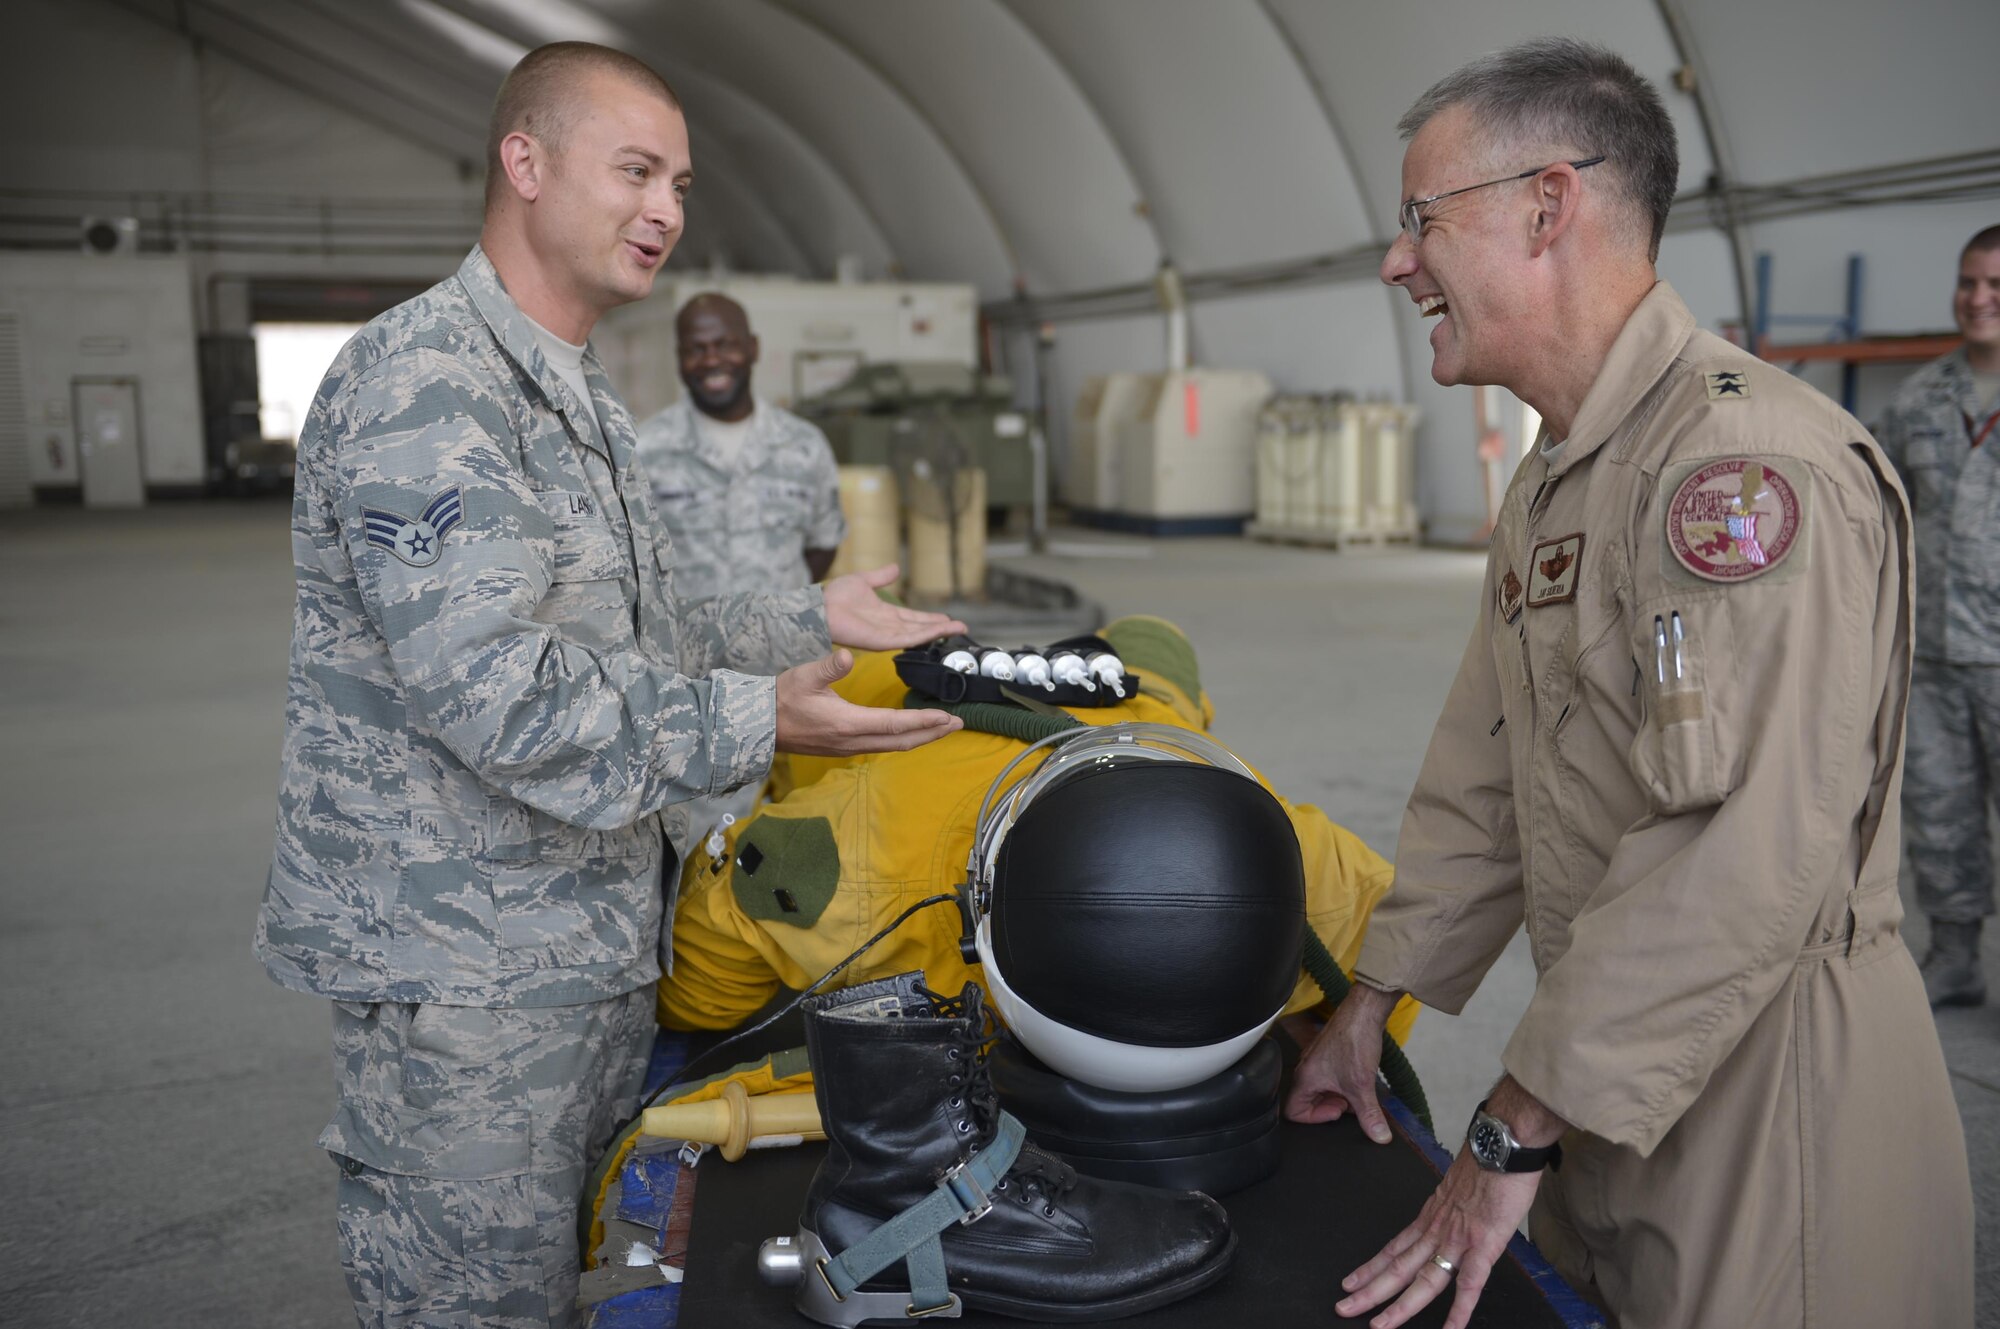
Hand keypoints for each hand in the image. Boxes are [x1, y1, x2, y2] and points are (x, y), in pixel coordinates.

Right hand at [776, 650, 962, 755]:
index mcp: (846, 723)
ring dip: (920, 737)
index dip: (923, 721)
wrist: (758, 725)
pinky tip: (909, 731)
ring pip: (892, 746)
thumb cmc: (780, 698)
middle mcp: (851, 740)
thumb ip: (828, 666)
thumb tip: (849, 654)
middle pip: (901, 742)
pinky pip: (881, 746)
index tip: (947, 717)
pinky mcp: (843, 747)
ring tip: (941, 728)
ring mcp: (847, 747)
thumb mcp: (803, 676)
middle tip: (958, 724)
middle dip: (932, 733)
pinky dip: (902, 739)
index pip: (895, 724)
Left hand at [822, 565, 966, 649]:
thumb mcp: (864, 581)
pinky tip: (939, 631)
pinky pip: (908, 639)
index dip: (931, 619)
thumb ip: (881, 576)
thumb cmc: (835, 597)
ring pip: (919, 634)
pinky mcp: (882, 641)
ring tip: (958, 629)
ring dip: (938, 631)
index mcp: (886, 614)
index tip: (948, 618)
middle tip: (962, 627)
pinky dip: (925, 635)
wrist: (821, 607)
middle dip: (941, 628)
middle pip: (921, 628)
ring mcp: (887, 635)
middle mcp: (889, 626)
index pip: (914, 618)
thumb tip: (896, 568)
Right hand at [1285, 982, 1398, 1142]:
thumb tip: (1379, 1137)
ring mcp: (1316, 1061)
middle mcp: (1306, 1069)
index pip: (1293, 1112)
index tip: (1338, 1111)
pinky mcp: (1328, 1054)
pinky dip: (1342, 1084)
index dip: (1316, 1118)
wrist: (1364, 1012)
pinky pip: (1328, 1078)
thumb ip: (1369, 1116)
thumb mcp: (1362, 1086)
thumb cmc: (1354, 1041)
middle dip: (1330, 1107)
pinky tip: (1359, 1079)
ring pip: (1320, 1090)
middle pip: (1307, 1102)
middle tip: (1350, 1103)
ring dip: (1338, 1096)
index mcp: (1305, 1078)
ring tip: (1357, 1092)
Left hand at [1334, 1147, 1541, 1328]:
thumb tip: (1452, 1215)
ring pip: (1424, 1279)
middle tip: (1344, 1308)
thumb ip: (1451, 1207)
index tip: (1351, 1281)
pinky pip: (1469, 1284)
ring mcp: (1458, 1238)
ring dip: (1400, 1306)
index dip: (1370, 1267)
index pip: (1394, 1248)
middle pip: (1398, 1267)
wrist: (1502, 1143)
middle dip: (1369, 1291)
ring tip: (1379, 1325)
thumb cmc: (1487, 1160)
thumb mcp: (1457, 1185)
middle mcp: (1437, 1229)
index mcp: (1431, 1216)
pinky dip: (1459, 1310)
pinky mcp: (1484, 1244)